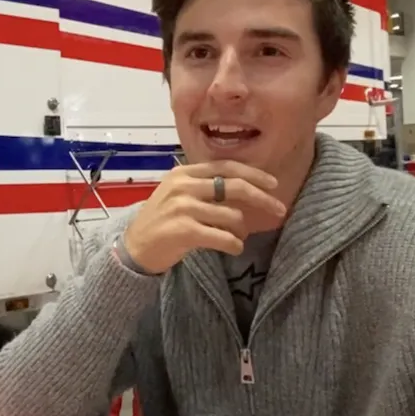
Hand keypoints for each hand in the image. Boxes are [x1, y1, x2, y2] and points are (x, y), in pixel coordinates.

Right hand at [122, 161, 285, 274]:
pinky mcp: (184, 231)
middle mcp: (183, 186)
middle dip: (262, 198)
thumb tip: (248, 188)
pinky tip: (233, 248)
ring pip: (232, 216)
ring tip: (235, 238)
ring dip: (241, 231)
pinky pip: (224, 237)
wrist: (134, 248)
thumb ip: (206, 187)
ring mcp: (182, 207)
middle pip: (234, 186)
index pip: (226, 167)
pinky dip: (234, 245)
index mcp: (184, 173)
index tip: (273, 183)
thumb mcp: (179, 194)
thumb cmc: (162, 221)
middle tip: (280, 209)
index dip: (253, 174)